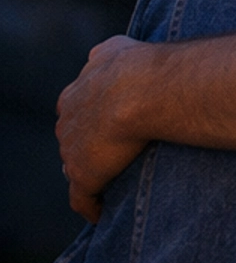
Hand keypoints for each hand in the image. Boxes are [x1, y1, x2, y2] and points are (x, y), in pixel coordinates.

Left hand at [57, 34, 156, 221]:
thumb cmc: (139, 68)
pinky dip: (90, 207)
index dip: (90, 122)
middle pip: (71, 140)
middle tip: (111, 156)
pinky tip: (100, 213)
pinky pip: (81, 199)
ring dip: (89, 175)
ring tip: (111, 186)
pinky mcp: (83, 176)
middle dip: (86, 148)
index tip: (107, 128)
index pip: (75, 112)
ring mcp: (72, 150)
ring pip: (74, 167)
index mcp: (74, 95)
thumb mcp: (115, 49)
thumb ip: (106, 54)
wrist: (141, 90)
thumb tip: (103, 54)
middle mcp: (66, 122)